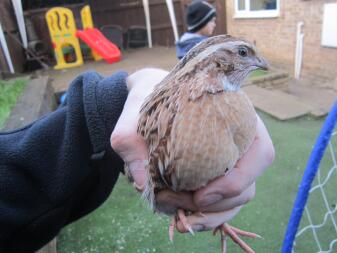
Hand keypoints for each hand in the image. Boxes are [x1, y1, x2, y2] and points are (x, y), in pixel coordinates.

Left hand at [111, 68, 274, 232]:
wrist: (153, 98)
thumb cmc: (153, 101)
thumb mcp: (136, 109)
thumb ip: (130, 137)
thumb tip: (143, 183)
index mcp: (238, 119)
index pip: (261, 153)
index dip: (238, 180)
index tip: (200, 194)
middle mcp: (240, 142)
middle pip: (247, 185)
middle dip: (214, 204)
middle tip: (174, 202)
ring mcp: (231, 161)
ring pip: (237, 200)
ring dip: (210, 216)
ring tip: (179, 220)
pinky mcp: (217, 176)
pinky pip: (223, 204)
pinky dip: (207, 218)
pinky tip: (183, 220)